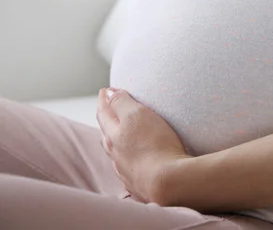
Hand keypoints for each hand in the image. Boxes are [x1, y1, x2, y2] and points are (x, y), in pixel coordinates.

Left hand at [96, 88, 190, 203]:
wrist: (168, 183)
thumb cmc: (155, 145)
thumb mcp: (138, 114)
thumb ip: (121, 102)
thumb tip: (109, 93)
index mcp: (112, 135)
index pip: (104, 112)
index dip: (105, 99)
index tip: (106, 90)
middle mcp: (115, 154)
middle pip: (106, 133)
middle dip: (107, 119)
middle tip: (110, 109)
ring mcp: (126, 170)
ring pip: (115, 152)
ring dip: (116, 141)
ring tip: (120, 135)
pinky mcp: (139, 183)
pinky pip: (129, 168)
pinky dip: (128, 159)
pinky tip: (134, 160)